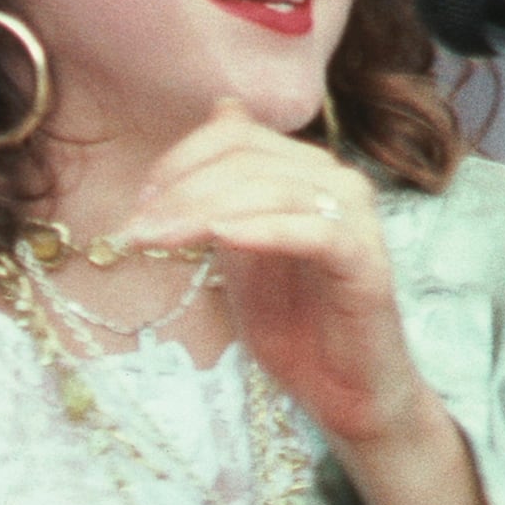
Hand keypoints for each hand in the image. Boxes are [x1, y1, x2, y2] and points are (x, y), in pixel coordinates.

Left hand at [119, 98, 440, 456]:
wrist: (345, 394)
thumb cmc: (295, 326)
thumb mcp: (243, 251)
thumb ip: (226, 195)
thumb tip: (218, 110)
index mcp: (304, 171)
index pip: (236, 134)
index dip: (180, 161)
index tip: (139, 205)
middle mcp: (336, 181)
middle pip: (248, 157)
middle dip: (182, 191)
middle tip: (136, 231)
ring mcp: (356, 218)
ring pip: (275, 189)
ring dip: (207, 210)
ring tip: (162, 240)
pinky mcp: (367, 261)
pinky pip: (314, 232)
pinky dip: (264, 230)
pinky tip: (222, 239)